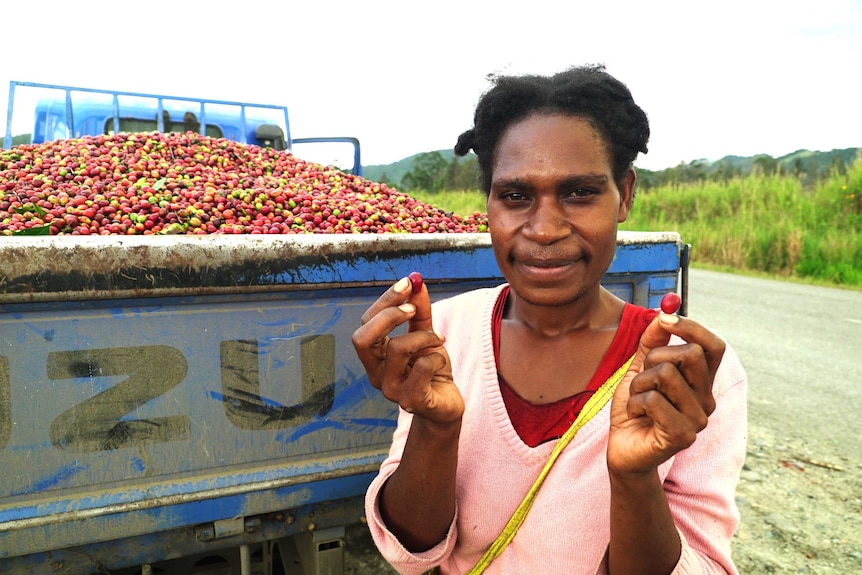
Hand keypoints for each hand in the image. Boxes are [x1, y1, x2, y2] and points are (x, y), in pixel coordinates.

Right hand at [351, 276, 463, 423]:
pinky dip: (435, 358)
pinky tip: (441, 364)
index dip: (385, 301)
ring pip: (397, 348)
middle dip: (389, 315)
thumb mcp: (427, 336)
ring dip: (424, 336)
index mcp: (375, 356)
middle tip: (413, 308)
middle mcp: (376, 373)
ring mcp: (391, 390)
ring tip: (439, 340)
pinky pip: (421, 368)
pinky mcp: (412, 401)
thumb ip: (420, 311)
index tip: (407, 283)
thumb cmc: (432, 371)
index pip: (366, 323)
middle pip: (362, 338)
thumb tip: (415, 282)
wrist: (446, 406)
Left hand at [607, 312, 725, 475]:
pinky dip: (634, 402)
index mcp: (701, 383)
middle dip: (656, 356)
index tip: (665, 319)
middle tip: (643, 376)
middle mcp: (706, 400)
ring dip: (639, 383)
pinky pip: (652, 399)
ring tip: (637, 401)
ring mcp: (697, 420)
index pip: (713, 346)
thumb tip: (663, 314)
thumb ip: (651, 343)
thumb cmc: (635, 410)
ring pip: (665, 374)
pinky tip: (636, 416)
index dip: (692, 327)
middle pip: (691, 354)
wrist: (623, 450)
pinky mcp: (683, 436)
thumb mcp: (639, 370)